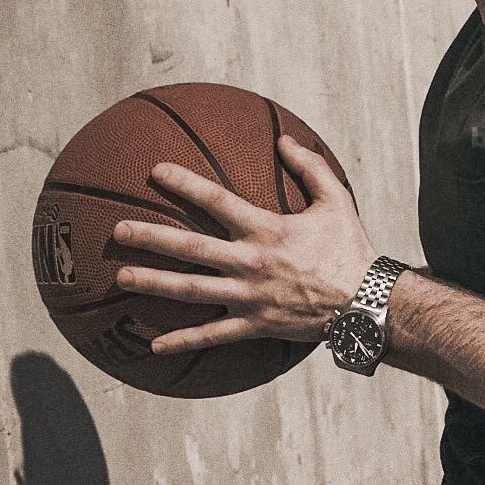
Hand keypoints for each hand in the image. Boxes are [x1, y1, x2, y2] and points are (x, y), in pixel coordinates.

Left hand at [112, 135, 376, 354]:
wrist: (366, 302)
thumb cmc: (351, 249)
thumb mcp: (336, 200)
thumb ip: (309, 167)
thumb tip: (284, 138)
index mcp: (266, 230)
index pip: (216, 201)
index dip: (185, 184)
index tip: (155, 172)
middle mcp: (250, 263)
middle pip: (190, 248)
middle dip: (151, 237)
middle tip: (118, 230)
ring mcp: (248, 297)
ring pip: (191, 291)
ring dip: (154, 283)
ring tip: (122, 277)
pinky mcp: (254, 325)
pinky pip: (213, 335)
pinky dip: (184, 340)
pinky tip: (154, 345)